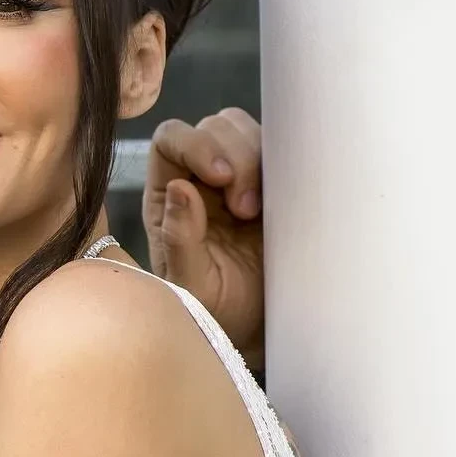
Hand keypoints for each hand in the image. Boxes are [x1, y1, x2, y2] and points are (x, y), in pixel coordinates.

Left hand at [143, 107, 263, 369]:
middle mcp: (199, 179)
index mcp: (168, 198)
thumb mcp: (191, 286)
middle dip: (234, 156)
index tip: (220, 178)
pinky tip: (286, 198)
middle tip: (247, 209)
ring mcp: (240, 178)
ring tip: (261, 210)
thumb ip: (180, 240)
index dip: (194, 145)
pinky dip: (287, 161)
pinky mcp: (276, 184)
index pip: (170, 140)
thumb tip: (179, 187)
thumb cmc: (216, 312)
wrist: (259, 329)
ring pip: (247, 131)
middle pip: (213, 127)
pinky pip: (282, 150)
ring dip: (259, 157)